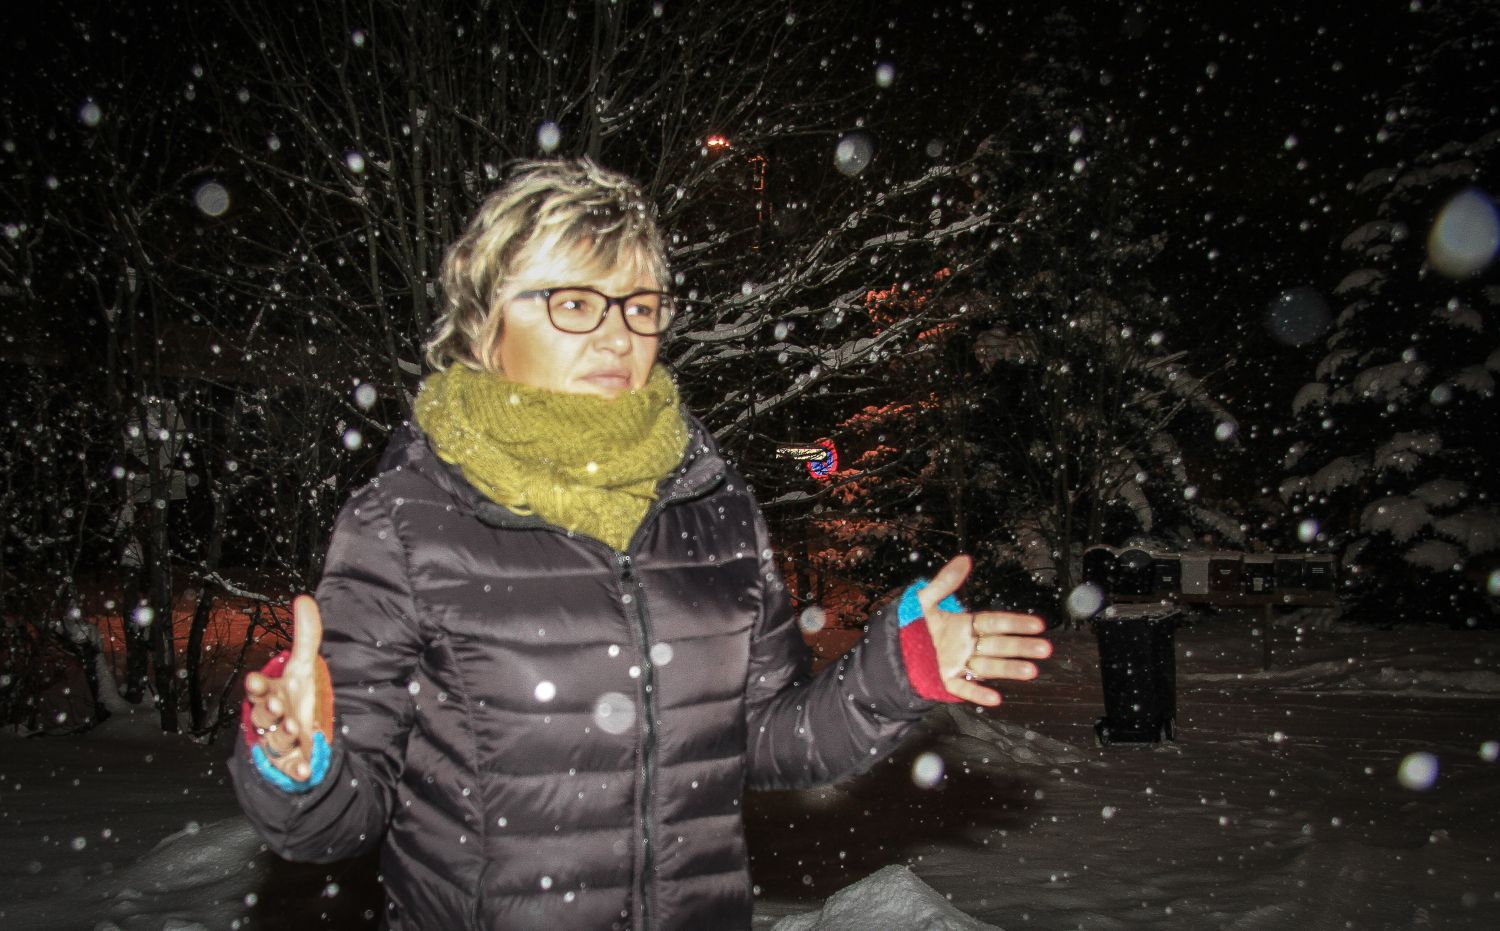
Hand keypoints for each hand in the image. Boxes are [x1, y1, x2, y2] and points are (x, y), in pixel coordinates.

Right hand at [244, 595, 326, 780]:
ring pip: (275, 739)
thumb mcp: (302, 667)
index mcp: (270, 695)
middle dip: (268, 710)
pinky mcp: (291, 762)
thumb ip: (306, 636)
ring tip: (294, 729)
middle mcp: (271, 719)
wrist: (296, 737)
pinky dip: (296, 770)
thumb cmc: (293, 699)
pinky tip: (305, 771)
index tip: (255, 680)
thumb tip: (305, 598)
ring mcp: (279, 742)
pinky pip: (291, 767)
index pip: (259, 689)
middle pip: (262, 715)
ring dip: (282, 735)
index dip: (258, 686)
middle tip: (276, 704)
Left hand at [920, 555, 1051, 705]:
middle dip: (1021, 647)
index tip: (1038, 624)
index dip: (1015, 623)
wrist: (895, 649)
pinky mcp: (947, 681)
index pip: (995, 622)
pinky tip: (996, 698)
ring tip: (1031, 670)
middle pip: (998, 645)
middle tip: (1045, 648)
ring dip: (1009, 669)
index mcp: (966, 625)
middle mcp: (967, 646)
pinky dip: (978, 692)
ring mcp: (959, 664)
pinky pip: (965, 687)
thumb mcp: (925, 599)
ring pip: (988, 666)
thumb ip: (945, 582)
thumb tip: (964, 559)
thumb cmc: (913, 625)